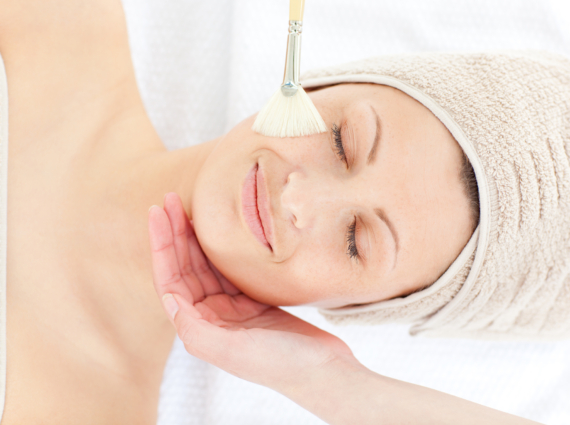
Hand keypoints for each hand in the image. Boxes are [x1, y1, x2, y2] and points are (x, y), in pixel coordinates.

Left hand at [148, 192, 355, 391]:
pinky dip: (222, 249)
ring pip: (206, 266)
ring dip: (195, 238)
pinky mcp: (253, 303)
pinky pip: (230, 269)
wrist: (323, 371)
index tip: (159, 214)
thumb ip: (197, 330)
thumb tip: (168, 298)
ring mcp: (232, 309)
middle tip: (170, 200)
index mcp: (200, 329)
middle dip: (175, 234)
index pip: (171, 281)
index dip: (162, 246)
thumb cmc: (280, 364)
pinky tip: (221, 230)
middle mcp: (211, 317)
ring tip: (189, 207)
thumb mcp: (233, 350)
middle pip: (185, 269)